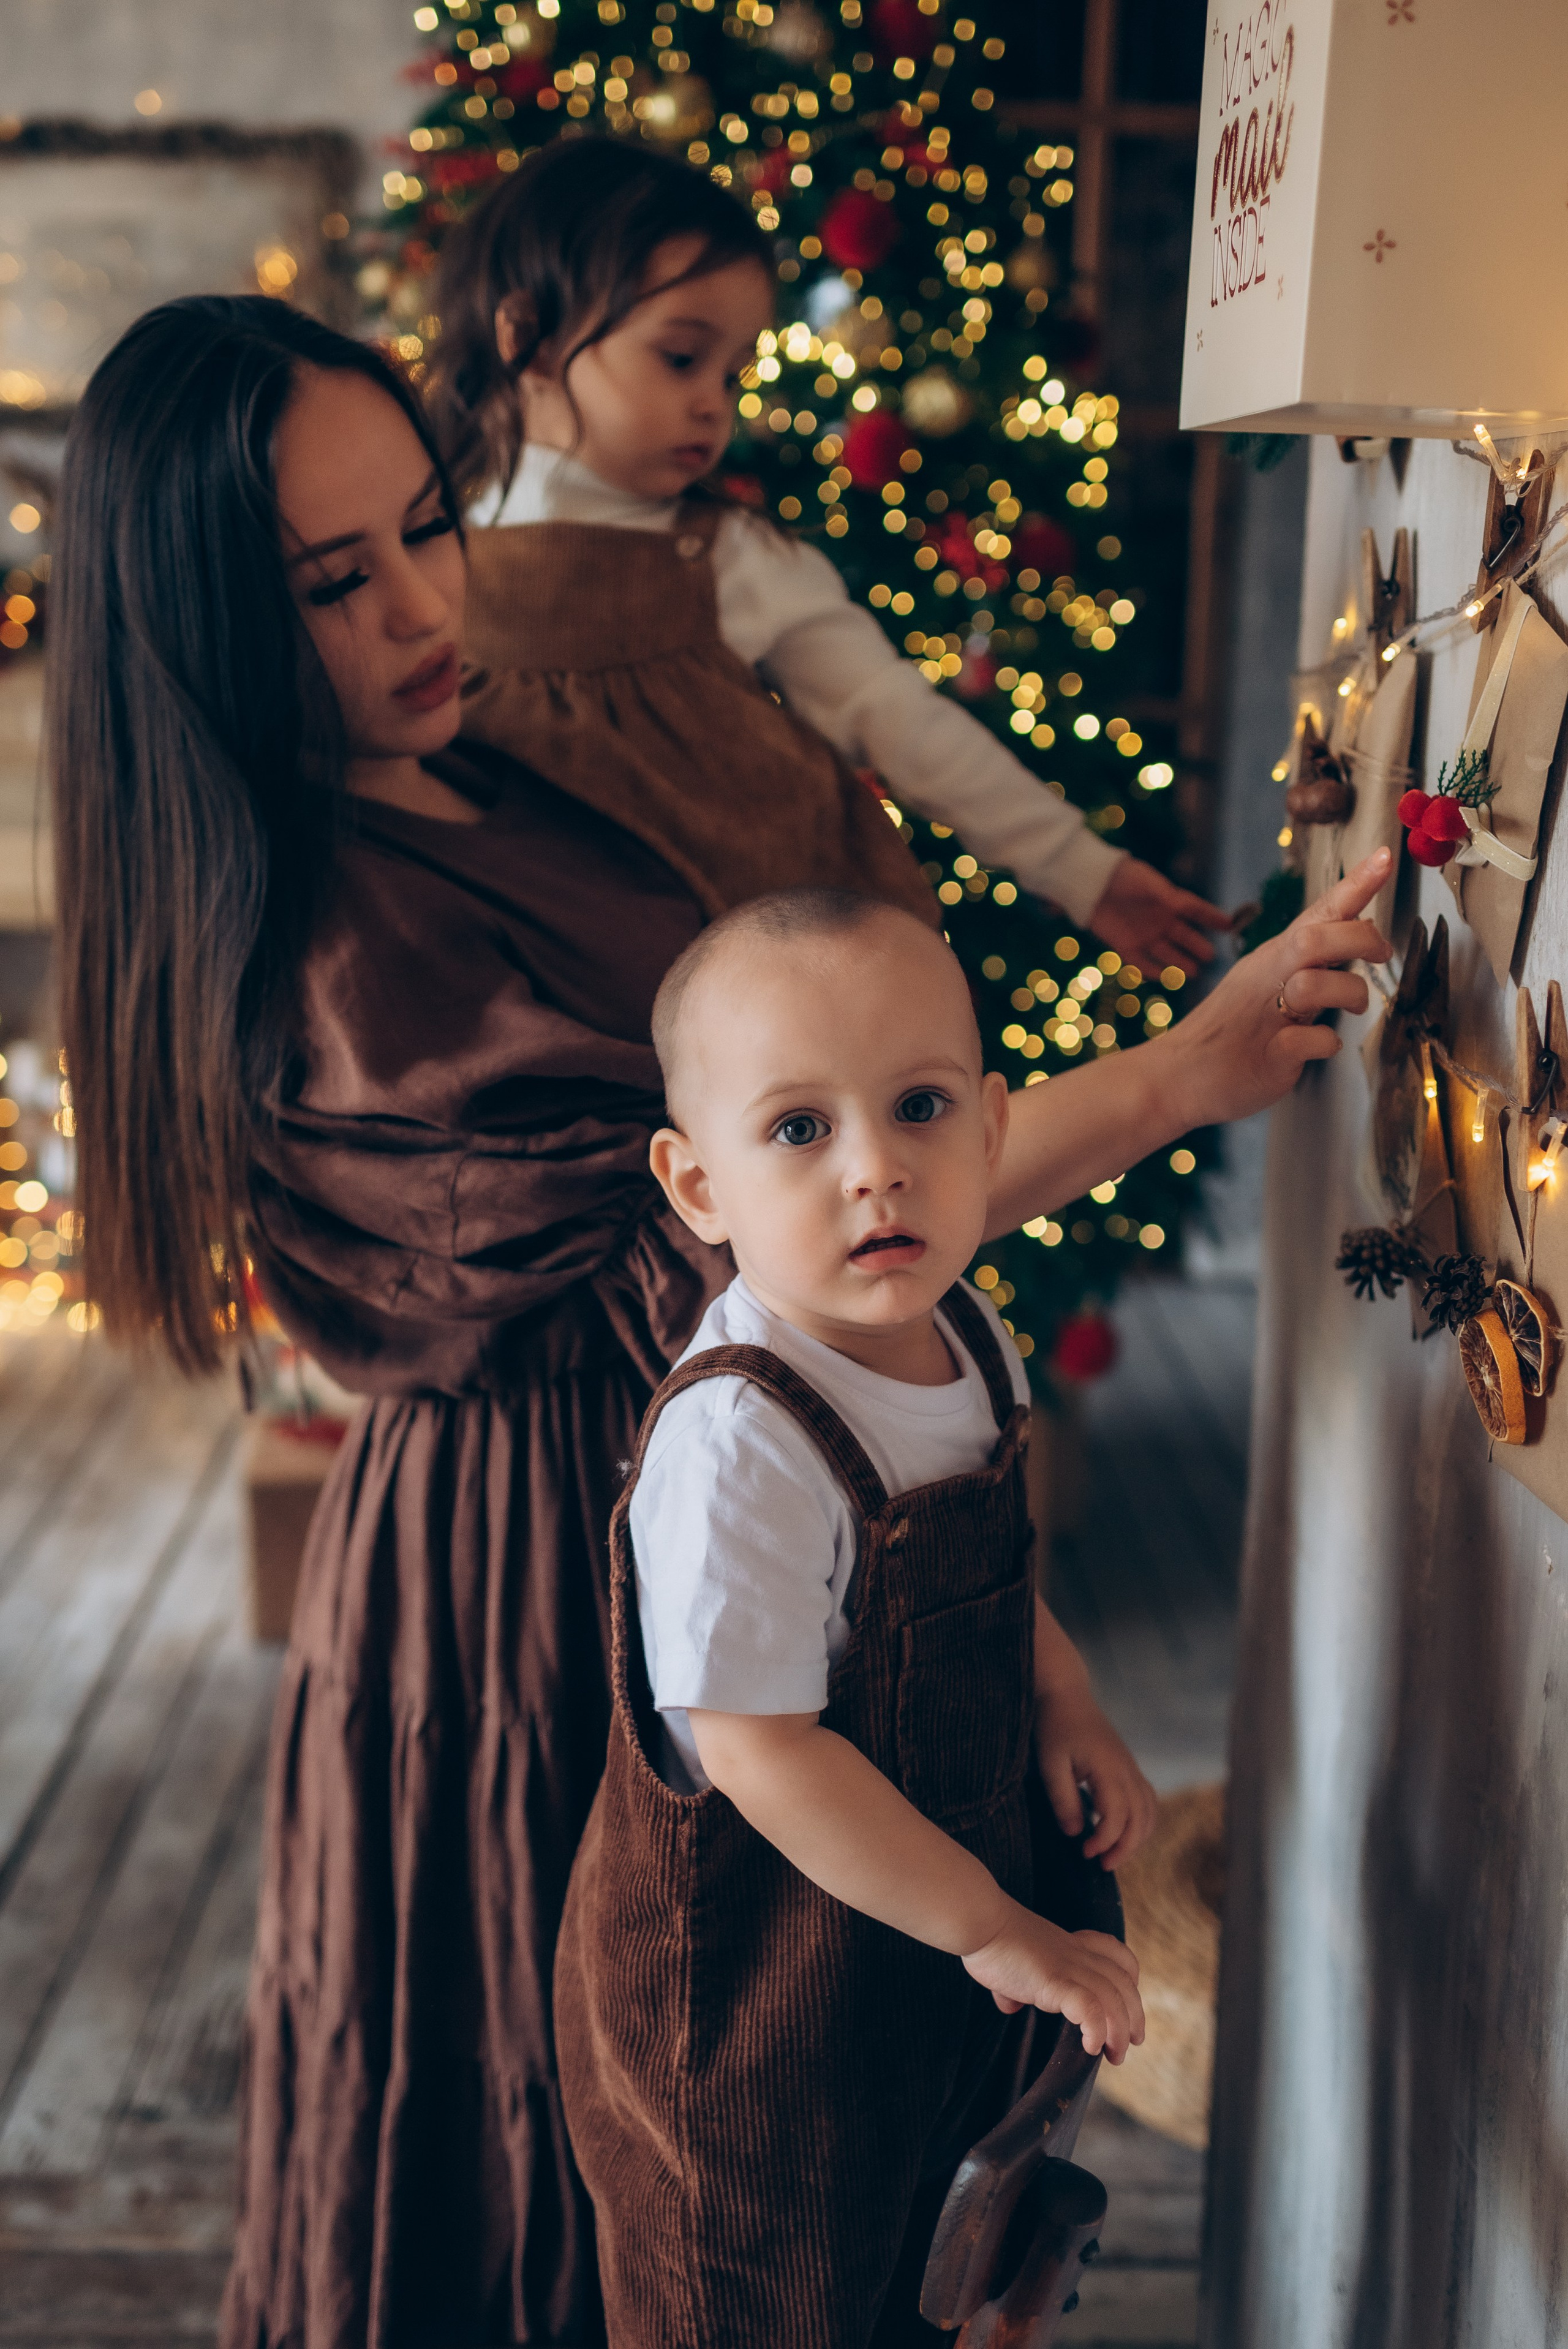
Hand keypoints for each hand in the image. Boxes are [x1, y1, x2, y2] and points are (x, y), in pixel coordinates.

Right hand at [963, 1908, 1144, 2060]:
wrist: (980, 1922)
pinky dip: (1096, 2030)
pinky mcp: (1054, 1981)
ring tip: (1116, 2055)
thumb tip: (1010, 2003)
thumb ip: (1016, 1984)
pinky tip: (1090, 2047)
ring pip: (1114, 1998)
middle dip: (1135, 2016)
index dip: (1130, 1979)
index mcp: (1070, 1946)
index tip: (1126, 2003)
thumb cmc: (989, 1939)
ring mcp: (1067, 1966)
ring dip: (1120, 2031)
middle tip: (1131, 2043)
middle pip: (1124, 1982)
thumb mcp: (1011, 1963)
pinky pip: (1088, 2007)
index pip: (1116, 1954)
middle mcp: (1076, 1954)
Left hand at [1036, 1694, 1157, 1869]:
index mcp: (1109, 1768)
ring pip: (1149, 1810)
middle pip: (1141, 1818)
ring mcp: (1131, 1766)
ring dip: (1137, 1837)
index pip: (1117, 1816)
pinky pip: (1147, 1798)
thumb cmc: (1054, 1726)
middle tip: (1102, 1865)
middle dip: (1126, 1847)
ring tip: (1115, 1855)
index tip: (1084, 1852)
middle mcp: (1127, 1769)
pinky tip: (1125, 1832)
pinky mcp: (1128, 1765)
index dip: (1105, 1840)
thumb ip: (1063, 1800)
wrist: (1065, 1693)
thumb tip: (1076, 1833)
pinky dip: (1143, 1821)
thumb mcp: (1050, 1764)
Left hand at [1086, 857, 1230, 977]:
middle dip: (1197, 946)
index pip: (1195, 910)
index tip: (1230, 925)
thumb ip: (1165, 896)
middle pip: (1183, 936)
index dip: (1212, 917)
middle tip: (1211, 957)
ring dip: (1179, 963)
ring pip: (1166, 953)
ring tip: (1194, 973)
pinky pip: (1141, 962)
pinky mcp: (1124, 945)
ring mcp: (1143, 933)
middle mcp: (1159, 919)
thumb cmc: (1123, 876)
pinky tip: (1163, 978)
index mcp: (1168, 900)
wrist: (1092, 884)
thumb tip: (1182, 906)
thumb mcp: (1147, 883)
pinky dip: (1152, 970)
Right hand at [1154, 848, 1393, 1131]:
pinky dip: (1326, 1043)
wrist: (1176, 1078)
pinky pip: (1311, 1041)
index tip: (1384, 856)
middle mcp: (1270, 978)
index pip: (1319, 912)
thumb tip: (1359, 938)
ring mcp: (1267, 1016)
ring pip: (1315, 986)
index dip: (1355, 884)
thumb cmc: (1231, 1032)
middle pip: (1316, 938)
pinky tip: (1323, 1046)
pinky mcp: (1269, 1056)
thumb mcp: (1268, 984)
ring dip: (1349, 993)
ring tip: (1353, 1008)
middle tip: (1382, 953)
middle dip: (1360, 938)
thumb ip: (1309, 963)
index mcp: (1274, 958)